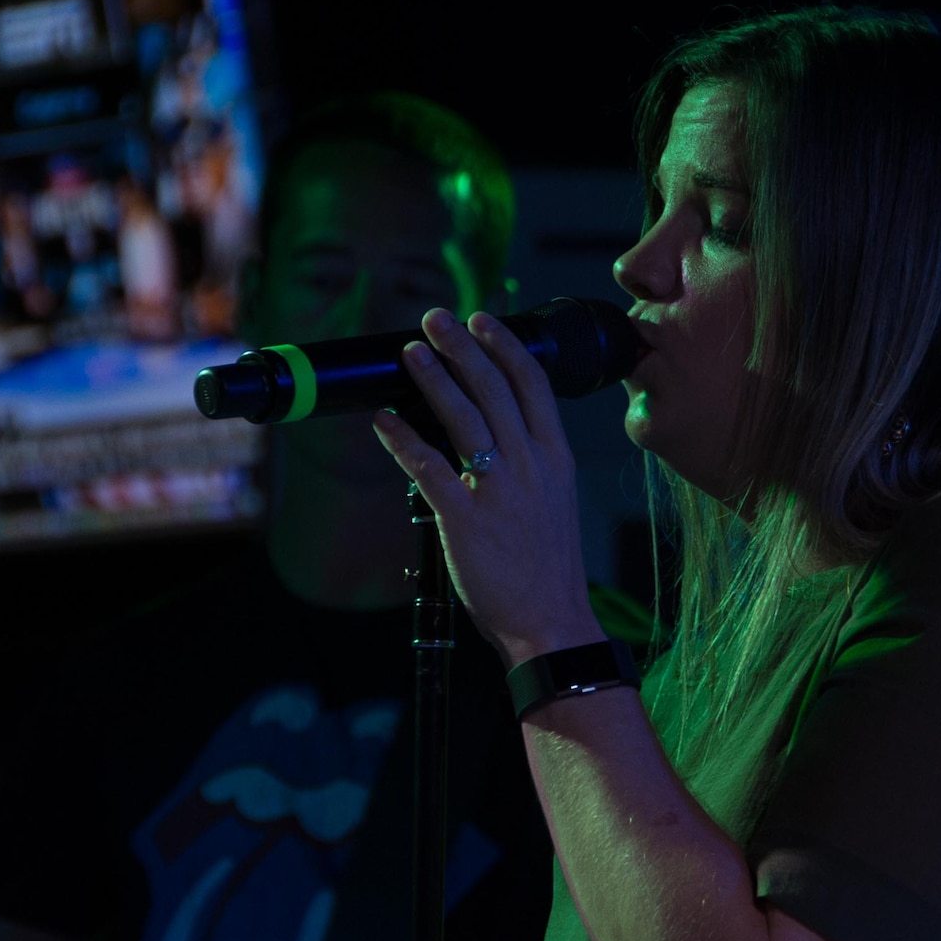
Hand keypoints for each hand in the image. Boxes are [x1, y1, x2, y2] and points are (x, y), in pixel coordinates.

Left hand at [371, 309, 603, 665]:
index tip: (483, 320)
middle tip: (436, 319)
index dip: (504, 346)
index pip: (533, 385)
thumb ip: (529, 462)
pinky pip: (427, 467)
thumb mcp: (555, 501)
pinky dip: (402, 439)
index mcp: (555, 459)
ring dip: (433, 378)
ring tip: (410, 352)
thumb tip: (494, 430)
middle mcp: (530, 466)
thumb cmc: (548, 566)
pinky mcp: (464, 519)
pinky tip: (384, 421)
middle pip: (494, 388)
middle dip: (462, 346)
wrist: (551, 621)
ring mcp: (497, 490)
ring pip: (463, 417)